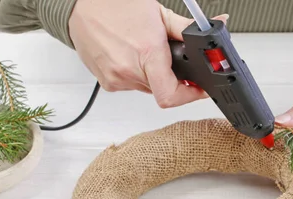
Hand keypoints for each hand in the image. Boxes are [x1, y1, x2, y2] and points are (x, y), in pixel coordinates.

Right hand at [68, 0, 227, 107]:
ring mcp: (116, 79)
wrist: (79, 4)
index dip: (189, 96)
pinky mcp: (107, 82)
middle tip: (168, 58)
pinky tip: (129, 54)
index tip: (197, 89)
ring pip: (146, 87)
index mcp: (146, 55)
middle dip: (171, 77)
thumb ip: (187, 28)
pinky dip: (135, 73)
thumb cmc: (114, 5)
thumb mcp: (158, 13)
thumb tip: (212, 27)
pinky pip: (130, 84)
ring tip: (142, 49)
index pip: (171, 96)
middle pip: (162, 90)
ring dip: (151, 74)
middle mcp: (129, 71)